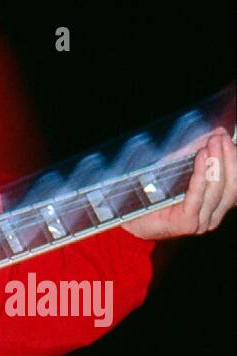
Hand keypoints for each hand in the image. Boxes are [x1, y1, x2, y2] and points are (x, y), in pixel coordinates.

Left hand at [122, 128, 236, 240]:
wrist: (128, 219)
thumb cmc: (153, 195)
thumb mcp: (178, 170)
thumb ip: (196, 154)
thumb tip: (217, 132)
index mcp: (215, 208)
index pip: (234, 183)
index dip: (233, 160)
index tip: (227, 138)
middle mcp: (212, 218)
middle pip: (230, 186)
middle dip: (227, 158)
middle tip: (221, 138)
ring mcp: (200, 223)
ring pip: (217, 190)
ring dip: (216, 163)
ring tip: (213, 143)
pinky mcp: (186, 223)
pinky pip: (198, 194)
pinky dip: (201, 174)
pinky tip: (202, 156)